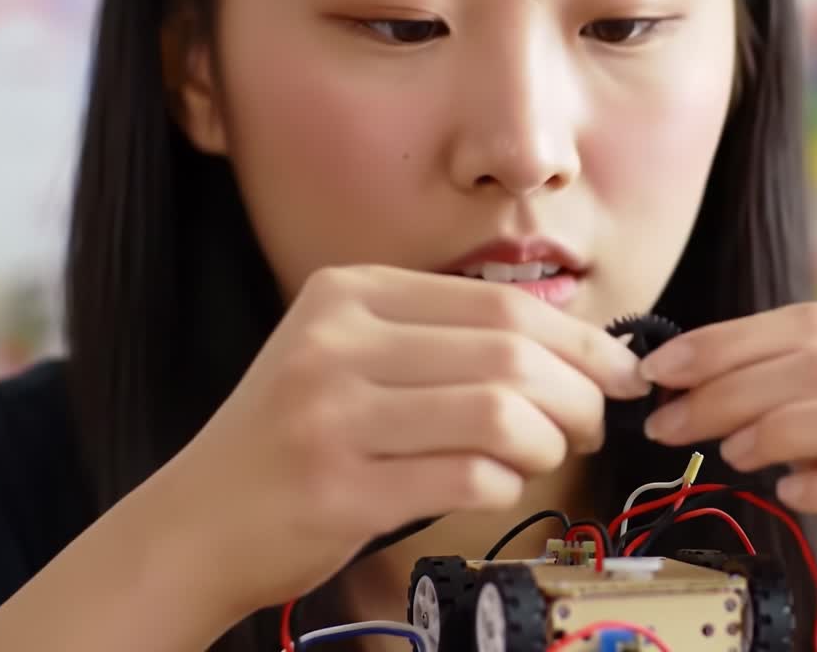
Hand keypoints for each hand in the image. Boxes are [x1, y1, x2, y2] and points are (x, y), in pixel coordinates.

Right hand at [155, 266, 648, 614]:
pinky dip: (507, 483)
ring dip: (549, 442)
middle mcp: (337, 342)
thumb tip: (576, 345)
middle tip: (593, 424)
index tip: (621, 372)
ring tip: (545, 456)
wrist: (195, 523)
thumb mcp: (354, 358)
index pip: (501, 303)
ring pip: (501, 414)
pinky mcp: (337, 488)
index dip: (581, 341)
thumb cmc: (298, 440)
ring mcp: (332, 415)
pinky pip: (469, 476)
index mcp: (349, 293)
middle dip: (580, 395)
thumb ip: (445, 340)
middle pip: (511, 354)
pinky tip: (496, 485)